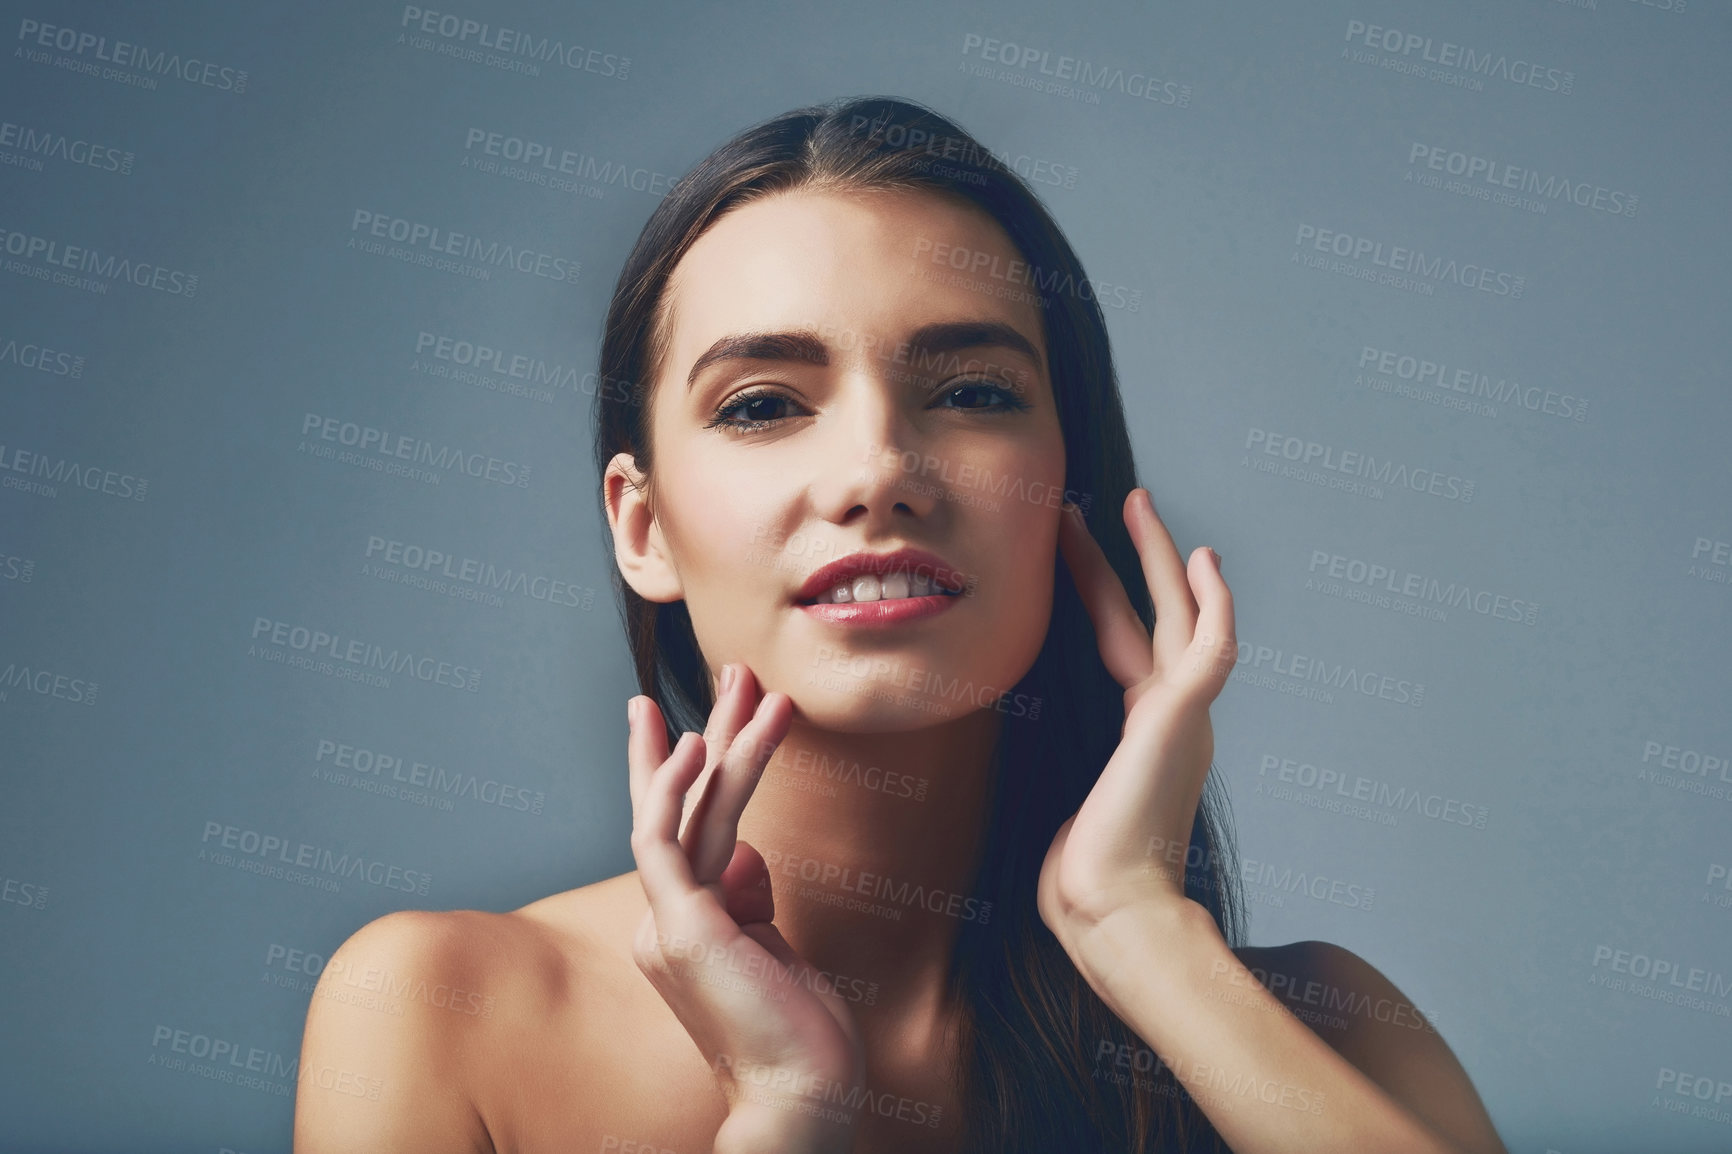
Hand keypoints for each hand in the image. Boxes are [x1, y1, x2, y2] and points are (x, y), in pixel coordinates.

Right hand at [628, 664, 864, 1153]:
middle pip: (677, 805)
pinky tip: (704, 742)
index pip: (677, 830)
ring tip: (754, 685)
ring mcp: (665, 922)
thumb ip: (747, 896)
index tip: (697, 718)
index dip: (681, 768)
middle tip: (733, 670)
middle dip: (704, 731)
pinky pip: (668, 840)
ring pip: (686, 810)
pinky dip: (679, 786)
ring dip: (722, 740)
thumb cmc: (797, 1027)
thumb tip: (745, 851)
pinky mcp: (682, 925)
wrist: (803, 1090)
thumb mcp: (771, 944)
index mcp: (678, 925)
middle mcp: (660, 920)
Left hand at [1038, 489, 1236, 946]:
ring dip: (1161, 558)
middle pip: (1154, 616)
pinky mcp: (1185, 715)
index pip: (1119, 644)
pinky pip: (1213, 645)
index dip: (1099, 593)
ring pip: (1180, 615)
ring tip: (1137, 503)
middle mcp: (1171, 719)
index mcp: (1140, 736)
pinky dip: (1215, 602)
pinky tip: (1201, 560)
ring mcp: (1182, 716)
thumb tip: (998, 752)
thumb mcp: (1050, 799)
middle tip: (1115, 503)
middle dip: (1133, 557)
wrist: (1108, 908)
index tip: (1072, 550)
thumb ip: (1046, 764)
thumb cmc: (1077, 877)